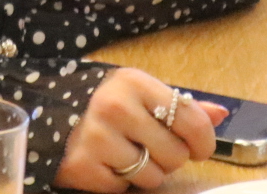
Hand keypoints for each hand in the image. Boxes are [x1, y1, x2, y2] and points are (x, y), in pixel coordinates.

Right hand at [56, 68, 227, 189]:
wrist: (46, 113)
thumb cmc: (104, 104)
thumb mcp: (139, 94)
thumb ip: (181, 106)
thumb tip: (220, 114)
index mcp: (134, 83)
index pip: (191, 121)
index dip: (204, 142)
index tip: (199, 148)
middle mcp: (115, 107)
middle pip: (175, 154)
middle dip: (168, 157)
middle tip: (148, 147)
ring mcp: (97, 137)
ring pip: (152, 176)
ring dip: (144, 172)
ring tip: (125, 155)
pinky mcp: (83, 166)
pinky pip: (123, 188)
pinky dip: (118, 182)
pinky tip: (105, 163)